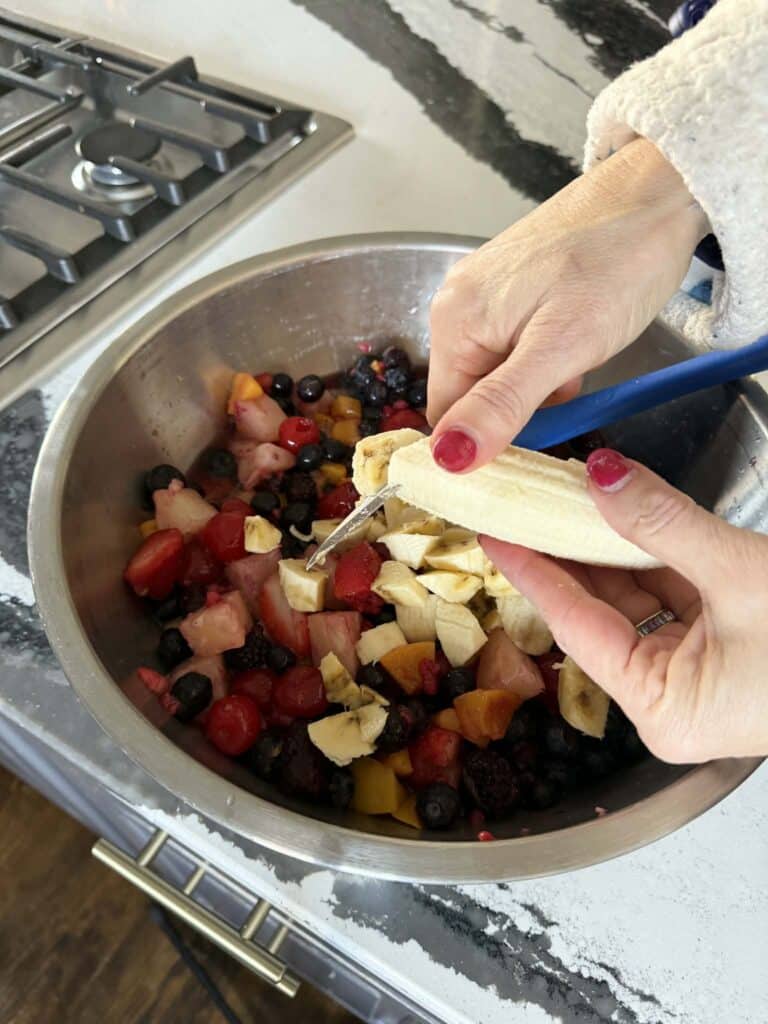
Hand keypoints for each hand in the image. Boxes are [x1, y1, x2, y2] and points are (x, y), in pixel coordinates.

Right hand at [427, 138, 707, 471]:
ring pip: (493, 374)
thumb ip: (502, 405)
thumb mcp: (561, 348)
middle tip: (566, 393)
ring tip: (577, 363)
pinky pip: (511, 347)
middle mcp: (455, 305)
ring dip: (533, 389)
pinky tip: (575, 344)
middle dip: (513, 412)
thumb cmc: (616, 263)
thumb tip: (448, 459)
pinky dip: (541, 362)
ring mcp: (483, 293)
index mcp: (453, 322)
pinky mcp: (512, 286)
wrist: (659, 192)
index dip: (483, 443)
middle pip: (467, 395)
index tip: (533, 447)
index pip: (446, 417)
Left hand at [481, 449, 767, 762]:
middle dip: (566, 552)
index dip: (532, 573)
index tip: (495, 534)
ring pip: (638, 597)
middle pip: (602, 611)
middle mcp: (674, 698)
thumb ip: (663, 521)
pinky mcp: (728, 646)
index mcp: (665, 708)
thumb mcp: (742, 574)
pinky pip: (673, 593)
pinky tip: (620, 515)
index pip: (577, 627)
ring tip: (563, 499)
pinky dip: (652, 553)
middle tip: (524, 504)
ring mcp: (702, 672)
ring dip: (608, 547)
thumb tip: (600, 475)